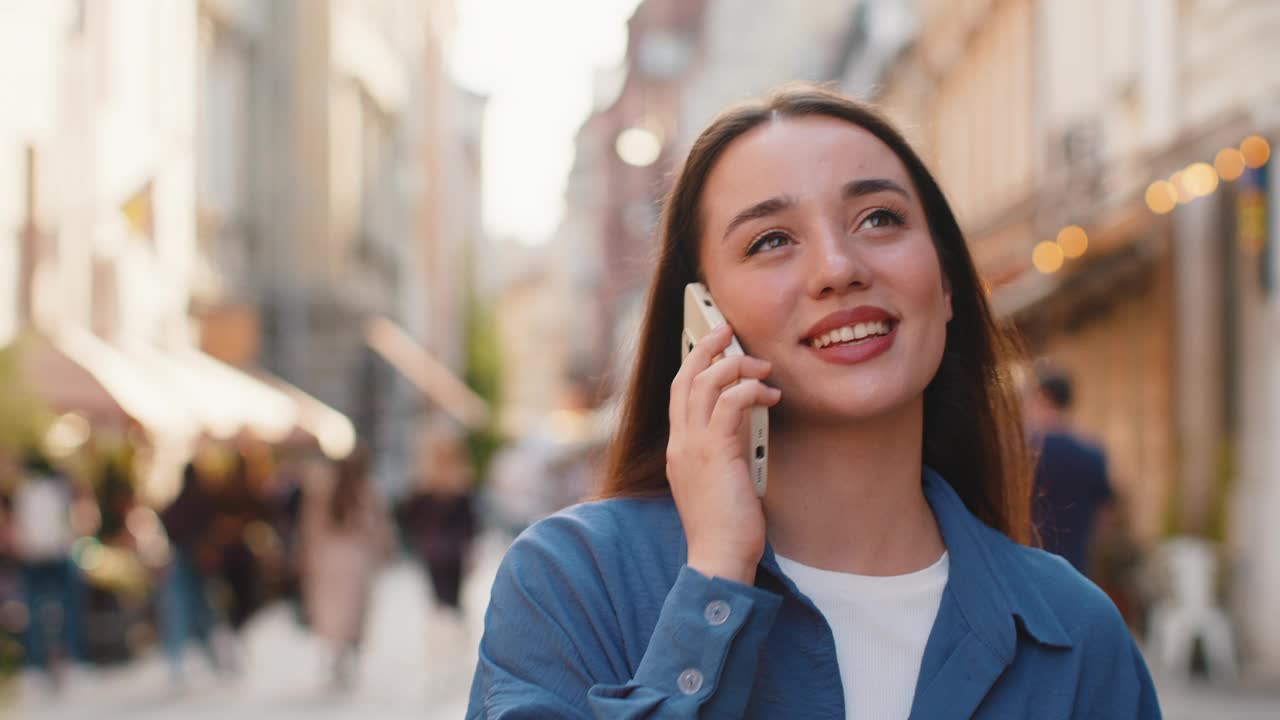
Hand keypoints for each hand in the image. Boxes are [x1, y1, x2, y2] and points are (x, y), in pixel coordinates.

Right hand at [667, 324, 780, 584]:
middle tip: (727, 330)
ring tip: (760, 364)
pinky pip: (729, 403)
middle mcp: (680, 444)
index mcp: (679, 450)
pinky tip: (770, 395)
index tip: (713, 348)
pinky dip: (750, 390)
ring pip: (704, 383)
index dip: (694, 365)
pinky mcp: (714, 452)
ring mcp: (693, 447)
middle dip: (706, 348)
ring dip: (734, 365)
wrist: (719, 558)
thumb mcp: (721, 481)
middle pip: (684, 378)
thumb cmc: (726, 528)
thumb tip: (746, 423)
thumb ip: (726, 450)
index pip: (679, 394)